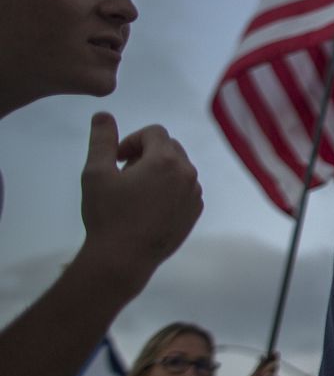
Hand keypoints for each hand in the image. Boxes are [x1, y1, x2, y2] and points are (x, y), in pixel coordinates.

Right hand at [79, 113, 202, 291]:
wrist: (123, 259)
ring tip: (135, 192)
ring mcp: (195, 194)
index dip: (132, 140)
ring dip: (158, 171)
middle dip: (146, 153)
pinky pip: (185, 189)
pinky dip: (169, 189)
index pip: (154, 132)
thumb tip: (103, 115)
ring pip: (178, 168)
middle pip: (169, 147)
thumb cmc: (107, 215)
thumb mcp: (96, 173)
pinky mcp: (195, 211)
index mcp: (166, 160)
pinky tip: (148, 207)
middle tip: (124, 174)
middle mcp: (187, 173)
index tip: (117, 159)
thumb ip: (102, 140)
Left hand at [248, 353, 280, 375]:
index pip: (272, 361)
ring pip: (271, 374)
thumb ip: (259, 367)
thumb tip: (262, 356)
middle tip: (259, 373)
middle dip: (267, 368)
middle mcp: (271, 374)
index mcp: (266, 370)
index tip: (274, 352)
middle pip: (274, 365)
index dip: (274, 356)